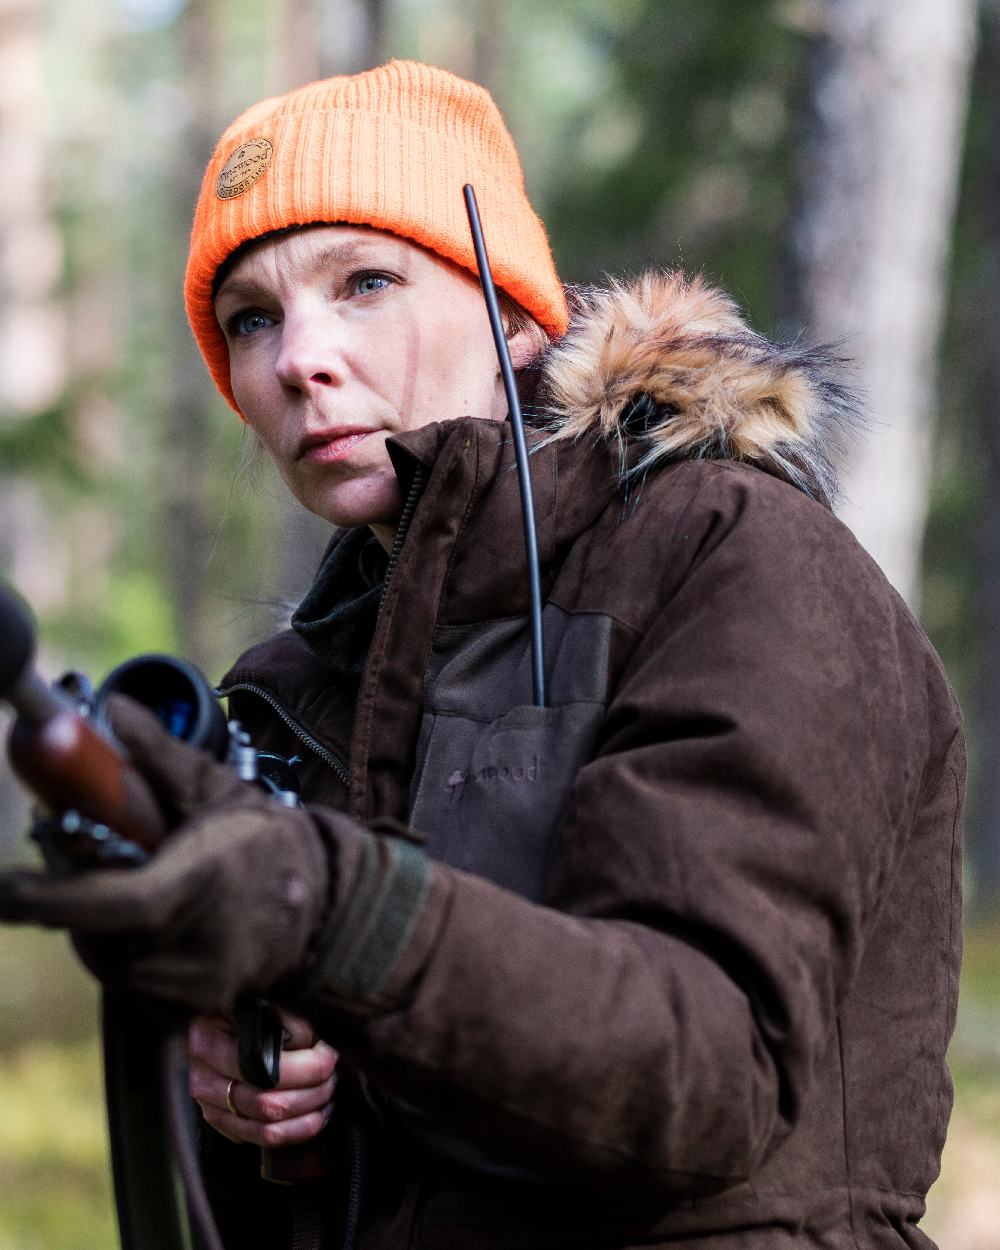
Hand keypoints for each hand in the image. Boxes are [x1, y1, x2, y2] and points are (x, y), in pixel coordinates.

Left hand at [0, 696, 334, 1013]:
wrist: (324, 910)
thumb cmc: (268, 843)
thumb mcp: (218, 790)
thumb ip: (160, 756)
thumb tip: (115, 710)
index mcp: (206, 881)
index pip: (118, 902)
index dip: (53, 898)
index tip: (5, 887)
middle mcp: (199, 942)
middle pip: (96, 931)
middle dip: (70, 897)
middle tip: (73, 854)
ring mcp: (192, 984)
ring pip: (105, 959)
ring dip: (93, 923)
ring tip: (123, 881)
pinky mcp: (184, 1010)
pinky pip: (125, 981)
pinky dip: (119, 949)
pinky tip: (145, 920)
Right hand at [189, 1009, 337, 1147]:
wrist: (221, 1023)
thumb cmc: (247, 1007)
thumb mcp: (259, 1001)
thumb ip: (283, 1016)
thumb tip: (310, 1039)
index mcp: (207, 1041)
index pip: (261, 1067)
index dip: (304, 1066)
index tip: (328, 1054)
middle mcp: (201, 1079)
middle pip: (267, 1101)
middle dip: (312, 1089)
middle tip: (333, 1071)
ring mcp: (209, 1107)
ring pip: (269, 1126)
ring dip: (309, 1112)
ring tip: (329, 1090)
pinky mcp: (223, 1124)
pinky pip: (264, 1139)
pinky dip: (299, 1130)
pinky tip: (318, 1113)